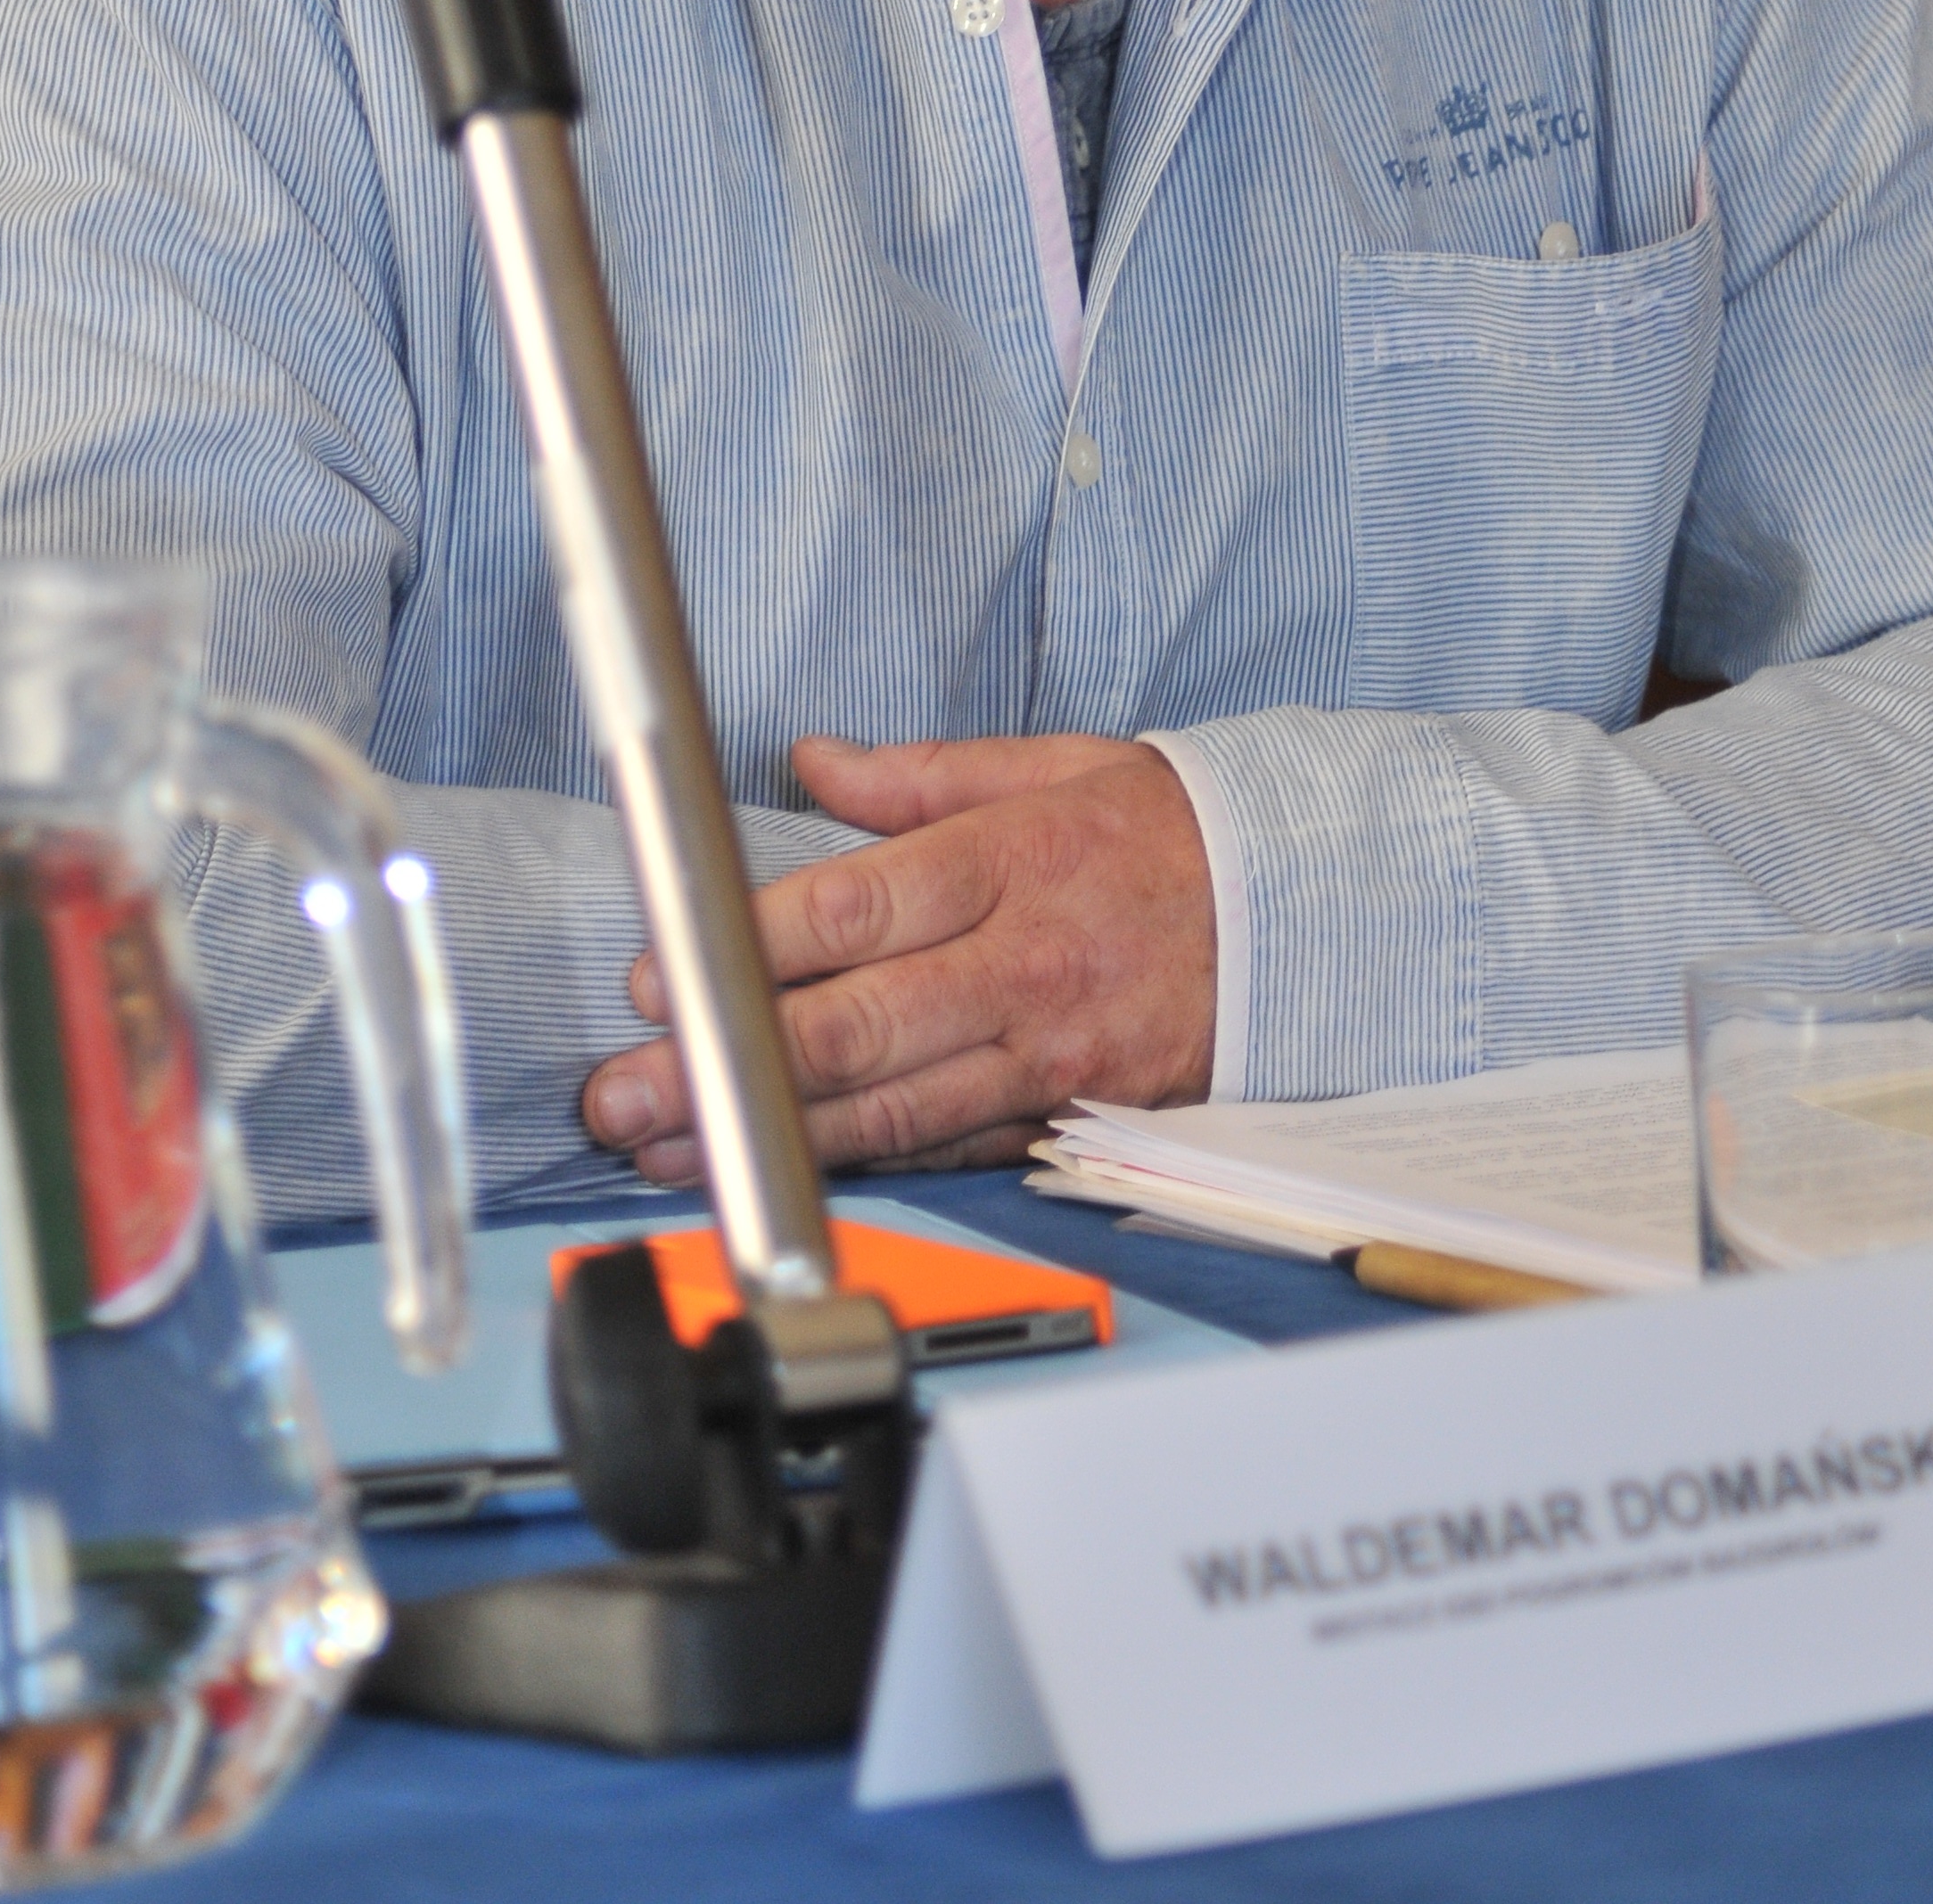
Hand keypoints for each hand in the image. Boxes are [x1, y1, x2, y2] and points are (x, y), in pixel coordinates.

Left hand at [580, 732, 1214, 1181]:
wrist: (1313, 915)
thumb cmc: (1175, 833)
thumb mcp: (1058, 766)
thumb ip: (924, 776)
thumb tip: (813, 761)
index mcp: (1011, 863)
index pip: (850, 915)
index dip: (740, 951)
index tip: (654, 976)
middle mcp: (1023, 968)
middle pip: (848, 1030)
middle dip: (719, 1065)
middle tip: (620, 1090)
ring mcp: (1048, 1057)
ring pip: (886, 1112)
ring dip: (763, 1134)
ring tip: (665, 1147)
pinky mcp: (1069, 1117)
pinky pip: (949, 1149)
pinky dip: (859, 1167)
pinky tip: (781, 1170)